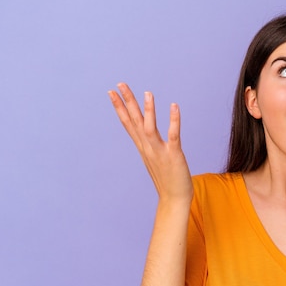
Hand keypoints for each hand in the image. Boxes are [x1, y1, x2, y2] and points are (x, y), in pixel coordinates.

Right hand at [108, 83, 192, 201]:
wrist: (174, 200)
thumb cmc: (168, 181)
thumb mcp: (155, 159)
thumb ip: (151, 146)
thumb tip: (147, 136)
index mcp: (143, 148)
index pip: (128, 124)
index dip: (120, 108)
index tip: (111, 92)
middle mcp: (148, 148)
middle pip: (135, 122)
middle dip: (127, 103)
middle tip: (120, 84)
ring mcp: (160, 152)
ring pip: (150, 128)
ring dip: (148, 111)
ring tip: (147, 92)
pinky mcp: (174, 155)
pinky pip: (173, 135)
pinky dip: (174, 120)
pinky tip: (174, 106)